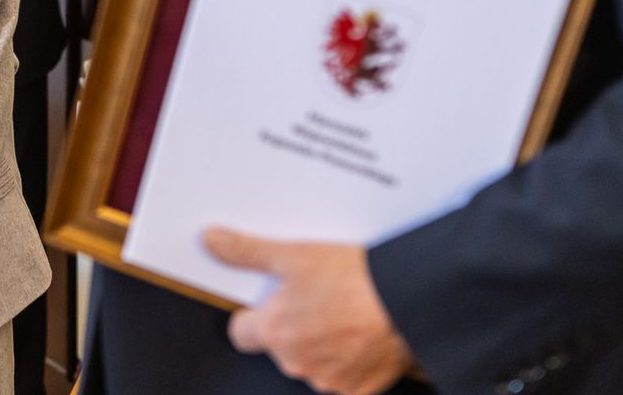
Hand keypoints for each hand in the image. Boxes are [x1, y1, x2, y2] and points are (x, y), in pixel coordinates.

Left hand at [204, 227, 412, 394]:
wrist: (410, 299)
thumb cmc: (355, 279)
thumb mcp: (294, 254)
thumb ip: (247, 251)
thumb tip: (212, 241)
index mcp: (274, 332)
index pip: (241, 332)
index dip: (252, 315)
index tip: (269, 300)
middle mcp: (296, 362)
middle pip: (279, 346)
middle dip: (292, 325)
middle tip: (315, 297)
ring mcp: (328, 380)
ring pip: (311, 362)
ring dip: (320, 343)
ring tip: (341, 311)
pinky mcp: (358, 390)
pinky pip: (343, 379)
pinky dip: (348, 361)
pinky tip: (360, 334)